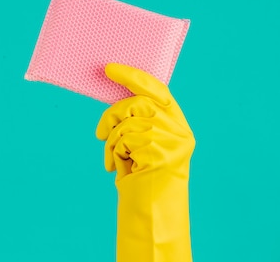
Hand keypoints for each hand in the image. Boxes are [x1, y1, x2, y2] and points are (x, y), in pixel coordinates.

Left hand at [95, 63, 194, 182]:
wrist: (153, 210)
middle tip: (100, 133)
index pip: (156, 88)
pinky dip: (114, 153)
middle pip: (136, 103)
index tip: (109, 68)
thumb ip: (137, 121)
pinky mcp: (160, 153)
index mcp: (177, 123)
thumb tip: (114, 102)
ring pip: (127, 122)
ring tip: (114, 158)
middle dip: (112, 116)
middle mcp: (179, 129)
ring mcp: (171, 140)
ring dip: (112, 141)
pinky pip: (124, 140)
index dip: (132, 76)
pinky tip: (117, 167)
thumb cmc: (143, 176)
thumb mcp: (143, 143)